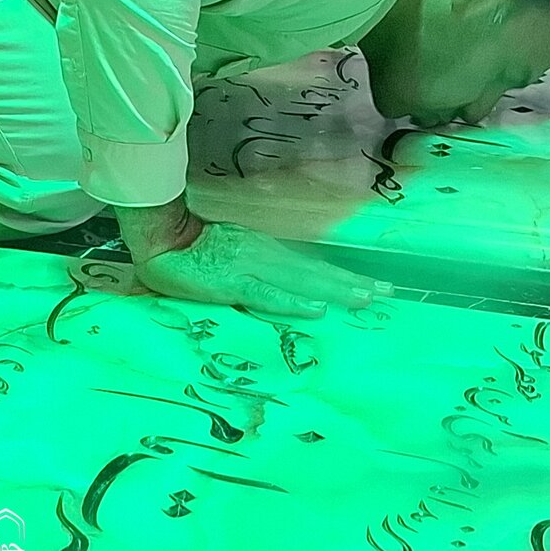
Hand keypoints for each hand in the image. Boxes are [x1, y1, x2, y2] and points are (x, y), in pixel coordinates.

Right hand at [134, 221, 392, 317]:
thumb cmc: (194, 253)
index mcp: (268, 251)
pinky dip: (294, 302)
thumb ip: (257, 273)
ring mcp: (253, 267)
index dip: (341, 277)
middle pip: (317, 272)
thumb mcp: (234, 259)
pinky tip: (317, 310)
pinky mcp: (234, 282)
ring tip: (366, 299)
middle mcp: (268, 255)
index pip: (311, 267)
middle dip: (352, 283)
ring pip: (303, 281)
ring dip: (336, 290)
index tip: (372, 285)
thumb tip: (286, 288)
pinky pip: (269, 295)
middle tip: (387, 293)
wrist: (162, 240)